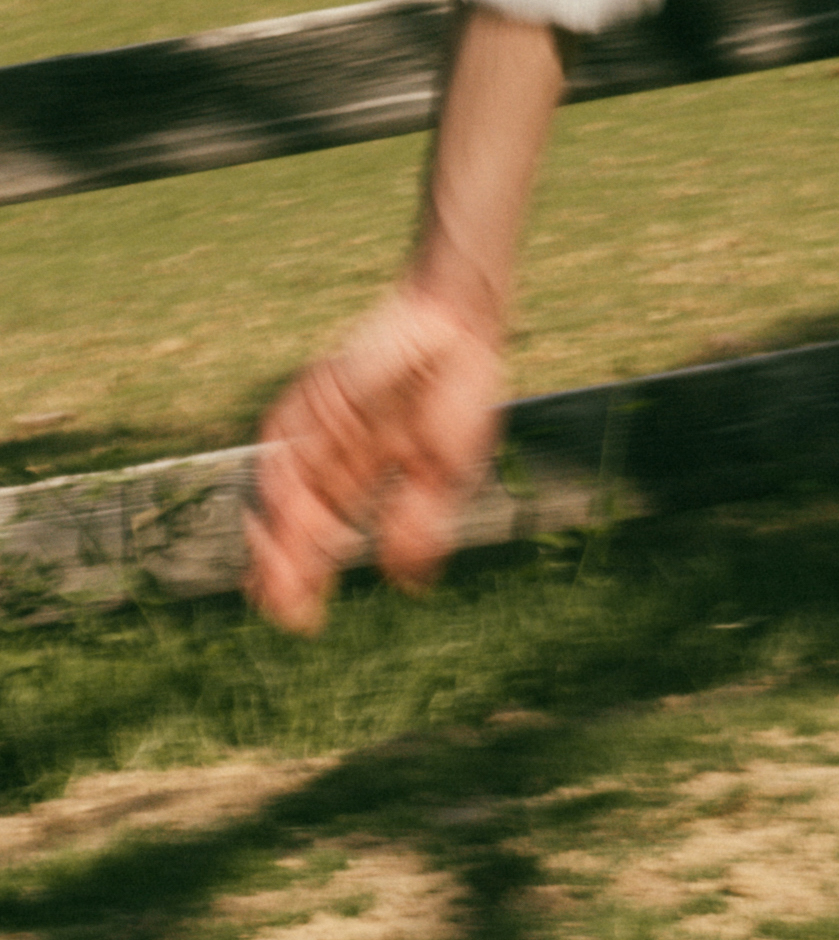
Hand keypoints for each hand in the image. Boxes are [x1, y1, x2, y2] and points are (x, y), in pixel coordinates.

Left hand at [247, 277, 506, 633]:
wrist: (460, 319)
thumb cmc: (462, 391)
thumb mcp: (448, 471)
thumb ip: (422, 523)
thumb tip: (407, 587)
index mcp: (367, 473)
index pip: (324, 534)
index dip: (309, 577)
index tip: (306, 620)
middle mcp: (334, 454)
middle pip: (292, 521)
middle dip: (282, 567)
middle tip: (280, 607)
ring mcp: (319, 426)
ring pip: (278, 490)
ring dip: (274, 534)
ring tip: (279, 575)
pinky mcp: (311, 396)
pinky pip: (279, 443)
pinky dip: (276, 481)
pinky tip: (285, 514)